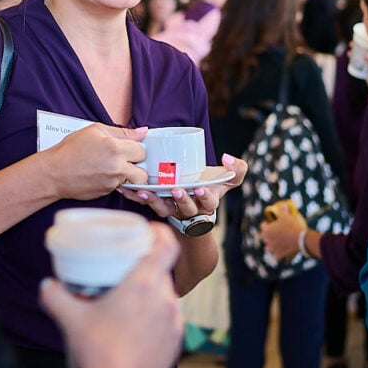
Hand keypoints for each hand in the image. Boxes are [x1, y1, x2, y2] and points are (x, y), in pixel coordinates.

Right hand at [40, 224, 182, 367]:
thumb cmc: (98, 353)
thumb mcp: (70, 320)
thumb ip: (55, 297)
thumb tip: (47, 285)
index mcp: (145, 284)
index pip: (167, 244)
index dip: (160, 233)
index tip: (147, 231)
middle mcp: (165, 298)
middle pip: (162, 270)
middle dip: (146, 268)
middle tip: (126, 271)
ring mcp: (174, 321)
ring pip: (164, 295)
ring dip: (150, 294)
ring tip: (128, 302)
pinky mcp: (176, 341)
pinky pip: (167, 319)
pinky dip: (154, 317)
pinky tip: (135, 328)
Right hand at [43, 124, 149, 200]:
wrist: (54, 173)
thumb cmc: (71, 149)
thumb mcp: (94, 131)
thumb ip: (122, 132)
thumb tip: (143, 132)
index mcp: (115, 148)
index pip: (142, 151)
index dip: (136, 149)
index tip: (129, 149)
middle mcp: (117, 167)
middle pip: (143, 173)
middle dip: (137, 168)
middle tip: (126, 162)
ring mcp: (112, 182)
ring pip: (132, 182)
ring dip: (127, 176)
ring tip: (113, 169)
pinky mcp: (106, 192)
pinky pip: (119, 188)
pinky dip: (114, 182)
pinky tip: (101, 175)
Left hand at [118, 152, 246, 220]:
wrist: (196, 200)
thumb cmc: (212, 186)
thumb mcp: (229, 179)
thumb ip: (237, 169)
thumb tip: (227, 157)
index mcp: (209, 202)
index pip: (210, 202)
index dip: (205, 196)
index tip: (201, 187)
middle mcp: (192, 209)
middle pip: (187, 208)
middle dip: (182, 200)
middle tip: (177, 190)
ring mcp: (175, 210)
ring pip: (165, 209)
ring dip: (155, 201)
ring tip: (146, 192)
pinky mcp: (160, 206)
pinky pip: (149, 204)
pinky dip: (139, 197)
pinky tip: (130, 189)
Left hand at [259, 201, 306, 259]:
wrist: (301, 239)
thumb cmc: (291, 226)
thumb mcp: (286, 215)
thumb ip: (282, 209)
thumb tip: (282, 204)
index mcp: (266, 231)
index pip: (262, 225)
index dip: (267, 222)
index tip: (272, 221)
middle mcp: (267, 241)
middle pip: (264, 237)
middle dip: (268, 234)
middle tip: (275, 230)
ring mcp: (273, 249)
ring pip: (268, 248)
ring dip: (270, 245)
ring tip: (276, 242)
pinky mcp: (280, 254)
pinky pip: (276, 256)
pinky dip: (278, 254)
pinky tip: (281, 251)